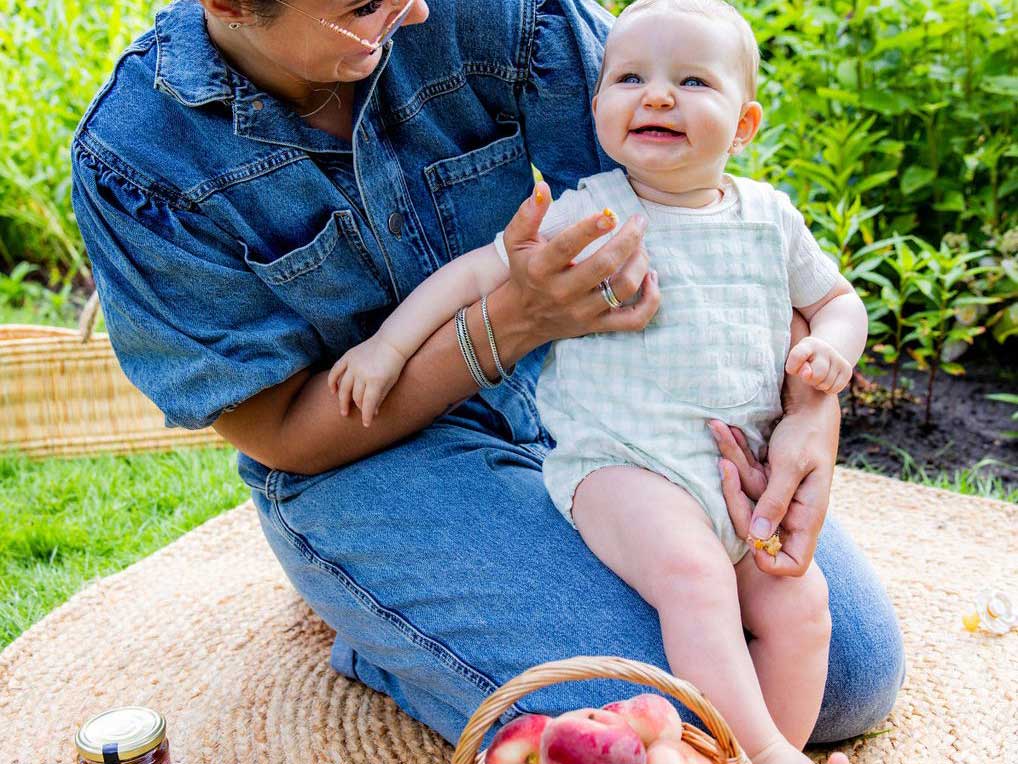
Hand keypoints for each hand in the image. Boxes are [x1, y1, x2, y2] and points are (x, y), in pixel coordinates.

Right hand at [327, 337, 407, 426]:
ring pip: (344, 386)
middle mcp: (363, 372)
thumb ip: (380, 397)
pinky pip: (336, 370)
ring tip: (343, 410)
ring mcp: (354, 364)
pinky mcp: (348, 356)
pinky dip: (332, 381)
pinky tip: (333, 391)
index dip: (366, 415)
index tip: (366, 424)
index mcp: (376, 380)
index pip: (368, 403)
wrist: (392, 341)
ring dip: (342, 400)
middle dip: (356, 407)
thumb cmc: (394, 364)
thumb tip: (373, 413)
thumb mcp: (391, 382)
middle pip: (355, 395)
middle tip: (351, 415)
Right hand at [499, 182, 661, 346]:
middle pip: (603, 266)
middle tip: (638, 222)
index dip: (589, 229)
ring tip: (641, 246)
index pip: (567, 246)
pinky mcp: (597, 325)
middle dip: (628, 240)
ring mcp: (583, 312)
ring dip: (640, 263)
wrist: (523, 318)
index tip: (609, 214)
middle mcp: (562, 292)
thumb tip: (542, 186)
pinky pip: (634, 320)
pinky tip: (650, 278)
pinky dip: (650, 300)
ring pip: (623, 289)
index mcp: (541, 269)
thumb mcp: (516, 241)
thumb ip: (528, 214)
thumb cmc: (525, 271)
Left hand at [710, 394, 838, 575]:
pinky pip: (745, 473)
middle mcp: (792, 511)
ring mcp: (778, 495)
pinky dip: (735, 452)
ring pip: (744, 493)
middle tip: (724, 464)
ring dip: (731, 460)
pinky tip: (722, 428)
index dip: (771, 563)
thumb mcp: (791, 466)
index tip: (750, 543)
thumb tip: (758, 539)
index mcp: (808, 516)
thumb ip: (775, 501)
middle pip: (754, 526)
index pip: (792, 563)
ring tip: (719, 429)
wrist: (811, 401)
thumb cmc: (808, 431)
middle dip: (734, 494)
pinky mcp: (767, 477)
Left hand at [784, 336, 851, 393]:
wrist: (825, 354)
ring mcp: (838, 359)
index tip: (796, 369)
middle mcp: (825, 349)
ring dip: (819, 385)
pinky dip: (828, 389)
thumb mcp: (795, 362)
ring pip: (826, 384)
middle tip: (809, 376)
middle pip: (817, 375)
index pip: (798, 355)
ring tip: (818, 376)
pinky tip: (826, 380)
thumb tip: (807, 373)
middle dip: (811, 380)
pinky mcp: (847, 370)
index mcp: (808, 345)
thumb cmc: (803, 362)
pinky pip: (834, 389)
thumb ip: (794, 368)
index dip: (794, 365)